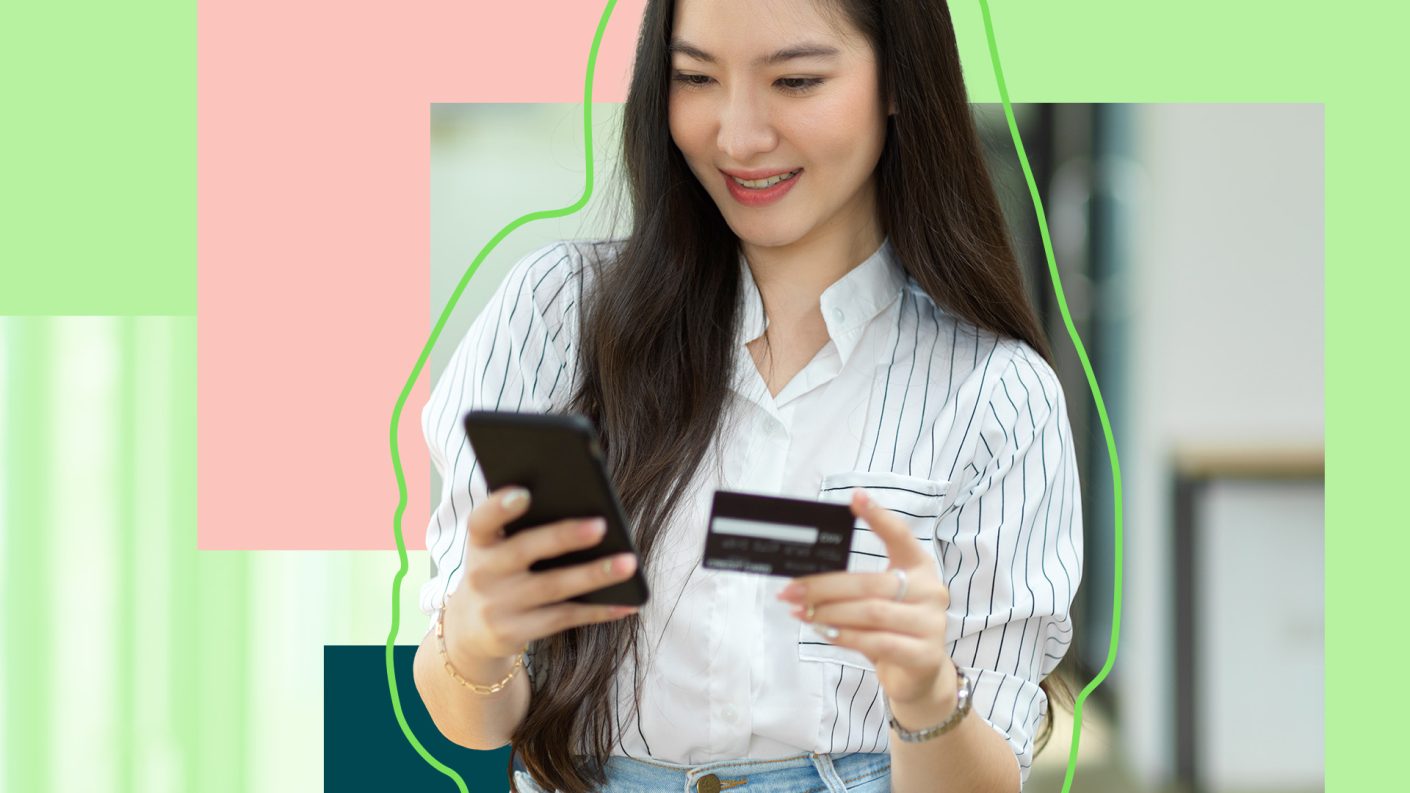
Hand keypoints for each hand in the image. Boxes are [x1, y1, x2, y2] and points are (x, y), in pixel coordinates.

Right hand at [441, 486, 640, 663]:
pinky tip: (626, 603)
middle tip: (600, 525)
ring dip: (593, 575)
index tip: (524, 493)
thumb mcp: (496, 551)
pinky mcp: (514, 633)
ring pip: (552, 587)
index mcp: (480, 544)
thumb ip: (524, 530)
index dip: (499, 507)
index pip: (482, 521)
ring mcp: (497, 607)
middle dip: (563, 537)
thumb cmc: (499, 573)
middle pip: (524, 551)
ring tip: (628, 563)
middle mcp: (483, 574)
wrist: (470, 630)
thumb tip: (586, 512)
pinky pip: (563, 618)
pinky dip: (598, 610)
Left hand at [776, 488, 955, 705]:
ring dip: (829, 612)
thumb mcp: (877, 601)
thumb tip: (804, 578)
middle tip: (791, 589)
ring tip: (800, 611)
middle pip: (870, 583)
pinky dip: (844, 636)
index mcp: (920, 567)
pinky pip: (876, 642)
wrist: (920, 676)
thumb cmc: (892, 630)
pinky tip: (823, 632)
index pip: (901, 536)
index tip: (855, 498)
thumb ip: (854, 586)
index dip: (879, 517)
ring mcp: (931, 624)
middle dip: (825, 586)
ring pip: (870, 612)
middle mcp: (930, 591)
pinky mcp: (924, 654)